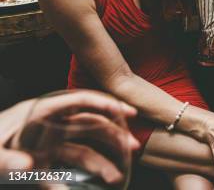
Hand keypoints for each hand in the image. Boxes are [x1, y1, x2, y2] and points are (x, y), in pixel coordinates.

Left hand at [0, 90, 138, 178]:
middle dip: (112, 134)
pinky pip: (66, 170)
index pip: (78, 101)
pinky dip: (77, 180)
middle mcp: (48, 126)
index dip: (104, 103)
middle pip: (88, 125)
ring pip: (83, 148)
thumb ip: (7, 160)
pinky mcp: (43, 164)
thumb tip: (28, 165)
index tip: (126, 111)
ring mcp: (47, 145)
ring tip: (116, 175)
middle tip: (132, 146)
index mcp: (39, 113)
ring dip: (101, 161)